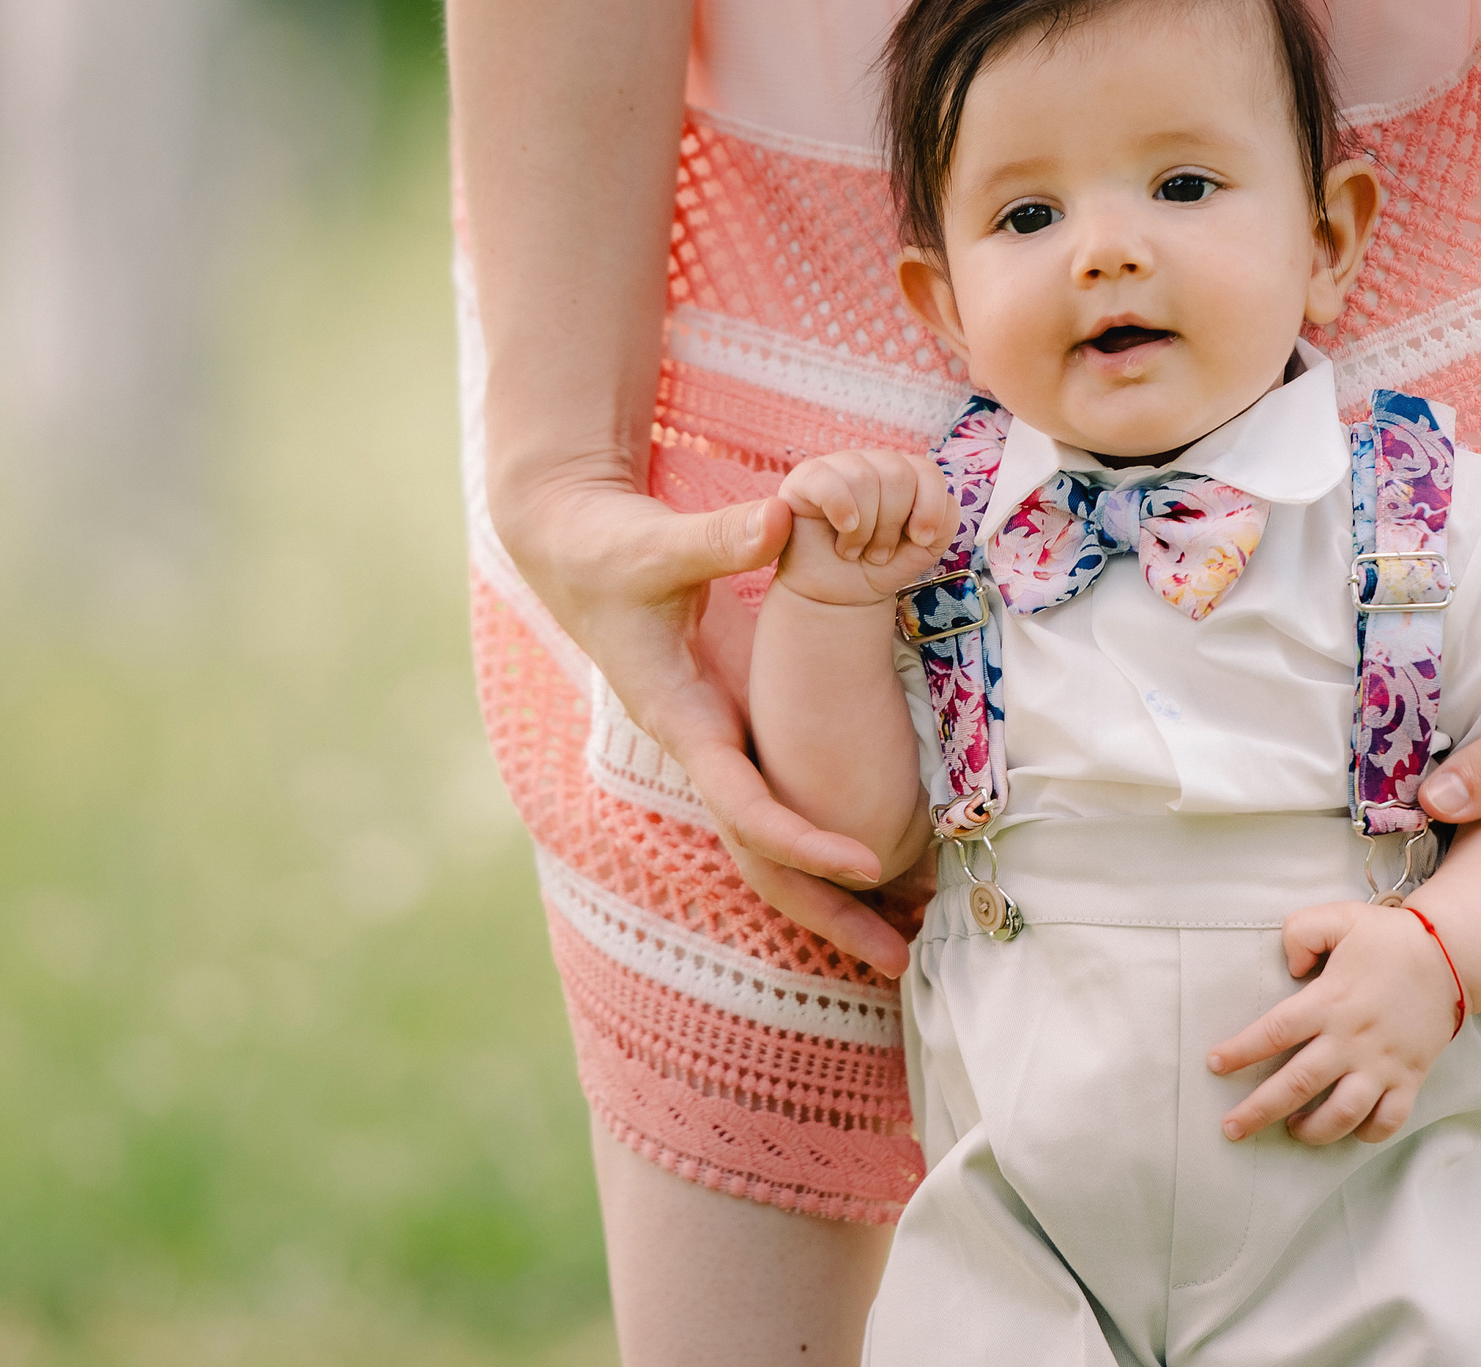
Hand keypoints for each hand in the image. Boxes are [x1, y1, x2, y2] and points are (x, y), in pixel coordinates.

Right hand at [494, 472, 914, 975]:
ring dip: (834, 896)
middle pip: (763, 858)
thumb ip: (719, 539)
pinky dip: (827, 842)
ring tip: (906, 943)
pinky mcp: (739, 729)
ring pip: (776, 845)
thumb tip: (780, 519)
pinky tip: (886, 869)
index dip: (800, 840)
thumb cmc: (611, 550)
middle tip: (900, 963)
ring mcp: (723, 744)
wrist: (574, 551)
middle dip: (827, 913)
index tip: (864, 864)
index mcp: (682, 720)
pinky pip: (787, 803)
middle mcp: (705, 748)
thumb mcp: (658, 544)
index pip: (744, 803)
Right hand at [774, 451, 958, 606]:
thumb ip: (945, 521)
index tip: (921, 539)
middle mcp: (873, 463)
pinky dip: (840, 508)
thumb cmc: (879, 565)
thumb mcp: (924, 548)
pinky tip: (843, 528)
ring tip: (854, 549)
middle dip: (892, 525)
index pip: (927, 471)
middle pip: (898, 475)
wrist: (839, 595)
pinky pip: (826, 480)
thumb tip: (944, 500)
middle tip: (879, 552)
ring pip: (864, 478)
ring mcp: (838, 466)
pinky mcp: (805, 479)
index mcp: (904, 475)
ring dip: (864, 529)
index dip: (930, 508)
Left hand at [1205, 902, 1459, 1146]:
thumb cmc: (1388, 939)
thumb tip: (1288, 966)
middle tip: (1231, 1128)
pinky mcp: (1409, 1078)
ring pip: (1342, 1113)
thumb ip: (1302, 931)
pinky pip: (1387, 1120)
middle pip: (1298, 1084)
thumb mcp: (1340, 917)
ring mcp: (1382, 1064)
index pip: (1274, 1031)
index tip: (1214, 1065)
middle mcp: (1352, 1039)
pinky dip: (1366, 1133)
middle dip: (1259, 1111)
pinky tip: (1347, 1130)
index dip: (1241, 1051)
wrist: (1450, 956)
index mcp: (1329, 1001)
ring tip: (1292, 1130)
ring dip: (1312, 1131)